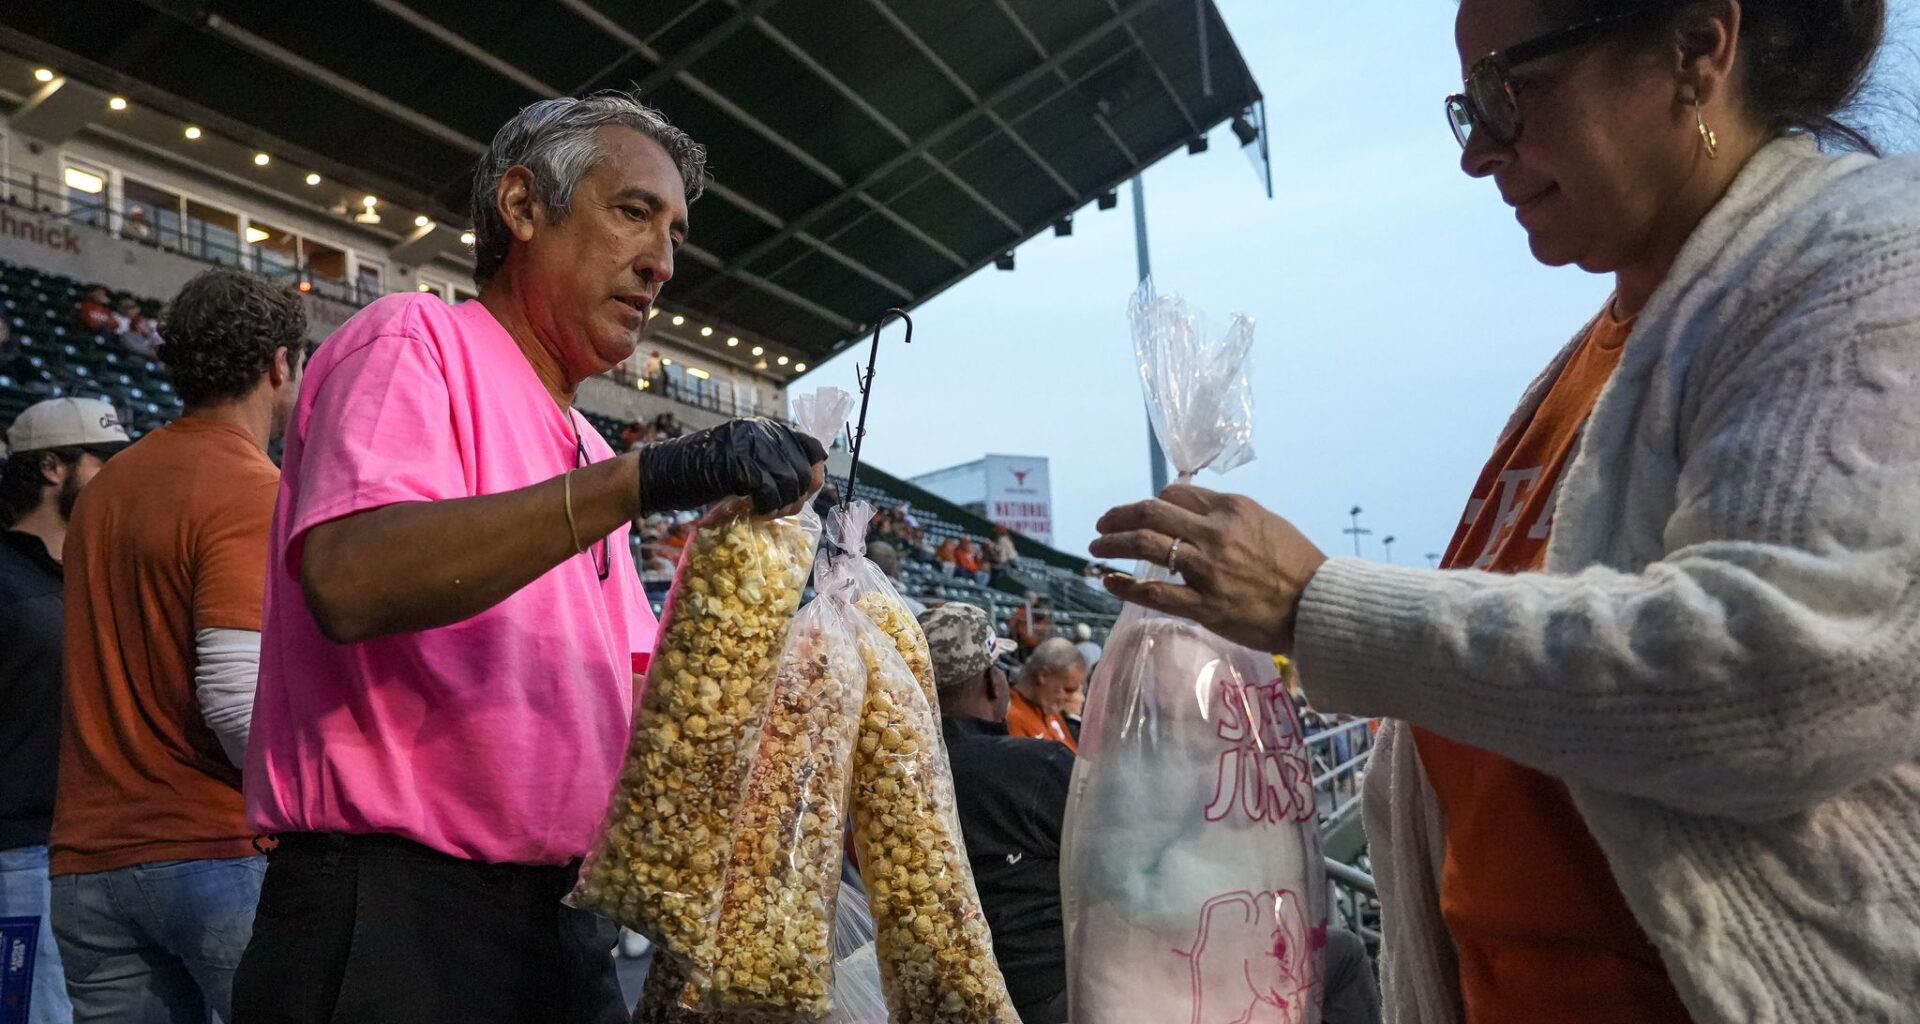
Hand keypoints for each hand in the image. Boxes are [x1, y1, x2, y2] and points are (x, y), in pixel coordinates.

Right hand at [637, 417, 827, 516]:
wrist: (659, 475)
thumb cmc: (698, 473)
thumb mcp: (741, 462)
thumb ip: (770, 464)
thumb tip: (810, 479)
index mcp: (763, 427)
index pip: (810, 445)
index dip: (813, 472)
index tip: (804, 493)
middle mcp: (760, 430)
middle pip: (805, 467)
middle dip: (800, 495)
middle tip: (780, 511)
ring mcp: (748, 445)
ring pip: (791, 480)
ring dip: (784, 504)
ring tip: (766, 513)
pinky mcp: (737, 464)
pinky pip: (770, 491)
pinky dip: (767, 507)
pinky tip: (754, 512)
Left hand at [1089, 483, 1326, 653]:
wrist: (1317, 605)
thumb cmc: (1296, 563)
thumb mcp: (1264, 521)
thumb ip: (1227, 515)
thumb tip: (1191, 508)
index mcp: (1231, 509)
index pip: (1173, 495)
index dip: (1151, 502)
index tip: (1140, 512)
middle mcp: (1215, 534)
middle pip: (1150, 514)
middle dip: (1118, 516)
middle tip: (1101, 523)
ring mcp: (1207, 570)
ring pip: (1145, 547)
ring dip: (1112, 544)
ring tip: (1096, 547)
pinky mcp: (1205, 606)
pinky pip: (1154, 592)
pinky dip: (1124, 585)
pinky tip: (1109, 582)